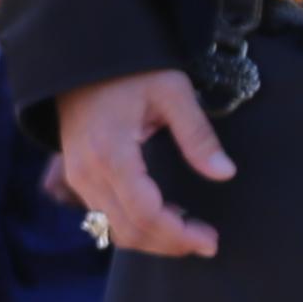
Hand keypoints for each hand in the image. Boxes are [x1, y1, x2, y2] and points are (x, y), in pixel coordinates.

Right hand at [55, 67, 231, 260]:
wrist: (82, 57)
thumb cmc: (131, 70)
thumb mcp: (172, 91)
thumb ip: (198, 135)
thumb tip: (225, 173)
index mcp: (111, 152)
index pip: (144, 213)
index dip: (178, 234)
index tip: (210, 240)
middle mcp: (88, 172)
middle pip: (129, 230)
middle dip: (169, 244)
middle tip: (207, 242)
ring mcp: (78, 177)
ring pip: (114, 230)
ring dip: (153, 239)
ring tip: (189, 232)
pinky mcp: (77, 177)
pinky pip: (105, 217)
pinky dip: (136, 227)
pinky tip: (164, 217)